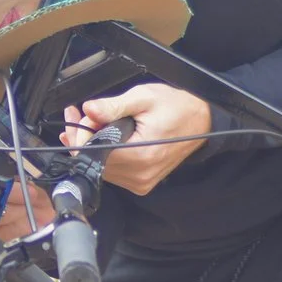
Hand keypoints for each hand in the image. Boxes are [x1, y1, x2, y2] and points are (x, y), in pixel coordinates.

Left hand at [72, 85, 210, 195]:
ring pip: (101, 168)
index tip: (80, 115)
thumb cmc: (176, 107)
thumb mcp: (144, 97)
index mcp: (139, 156)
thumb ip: (113, 106)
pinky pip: (113, 172)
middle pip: (93, 162)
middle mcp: (139, 175)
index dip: (80, 134)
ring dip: (92, 146)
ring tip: (93, 123)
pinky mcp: (141, 183)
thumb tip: (88, 110)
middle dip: (84, 138)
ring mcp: (141, 182)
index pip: (92, 153)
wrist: (201, 121)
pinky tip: (102, 138)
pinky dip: (104, 155)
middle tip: (83, 115)